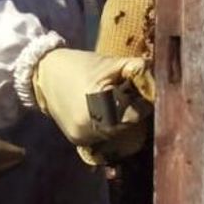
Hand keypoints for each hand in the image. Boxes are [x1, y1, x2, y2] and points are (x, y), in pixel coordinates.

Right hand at [32, 48, 152, 164]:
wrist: (44, 75)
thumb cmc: (81, 65)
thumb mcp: (111, 63)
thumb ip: (137, 70)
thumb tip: (159, 82)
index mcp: (99, 102)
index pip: (137, 114)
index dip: (144, 104)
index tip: (143, 95)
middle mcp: (90, 125)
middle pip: (130, 129)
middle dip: (136, 117)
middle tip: (134, 101)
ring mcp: (83, 136)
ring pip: (118, 138)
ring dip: (124, 126)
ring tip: (119, 107)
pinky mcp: (77, 141)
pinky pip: (104, 140)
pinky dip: (110, 130)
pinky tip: (106, 116)